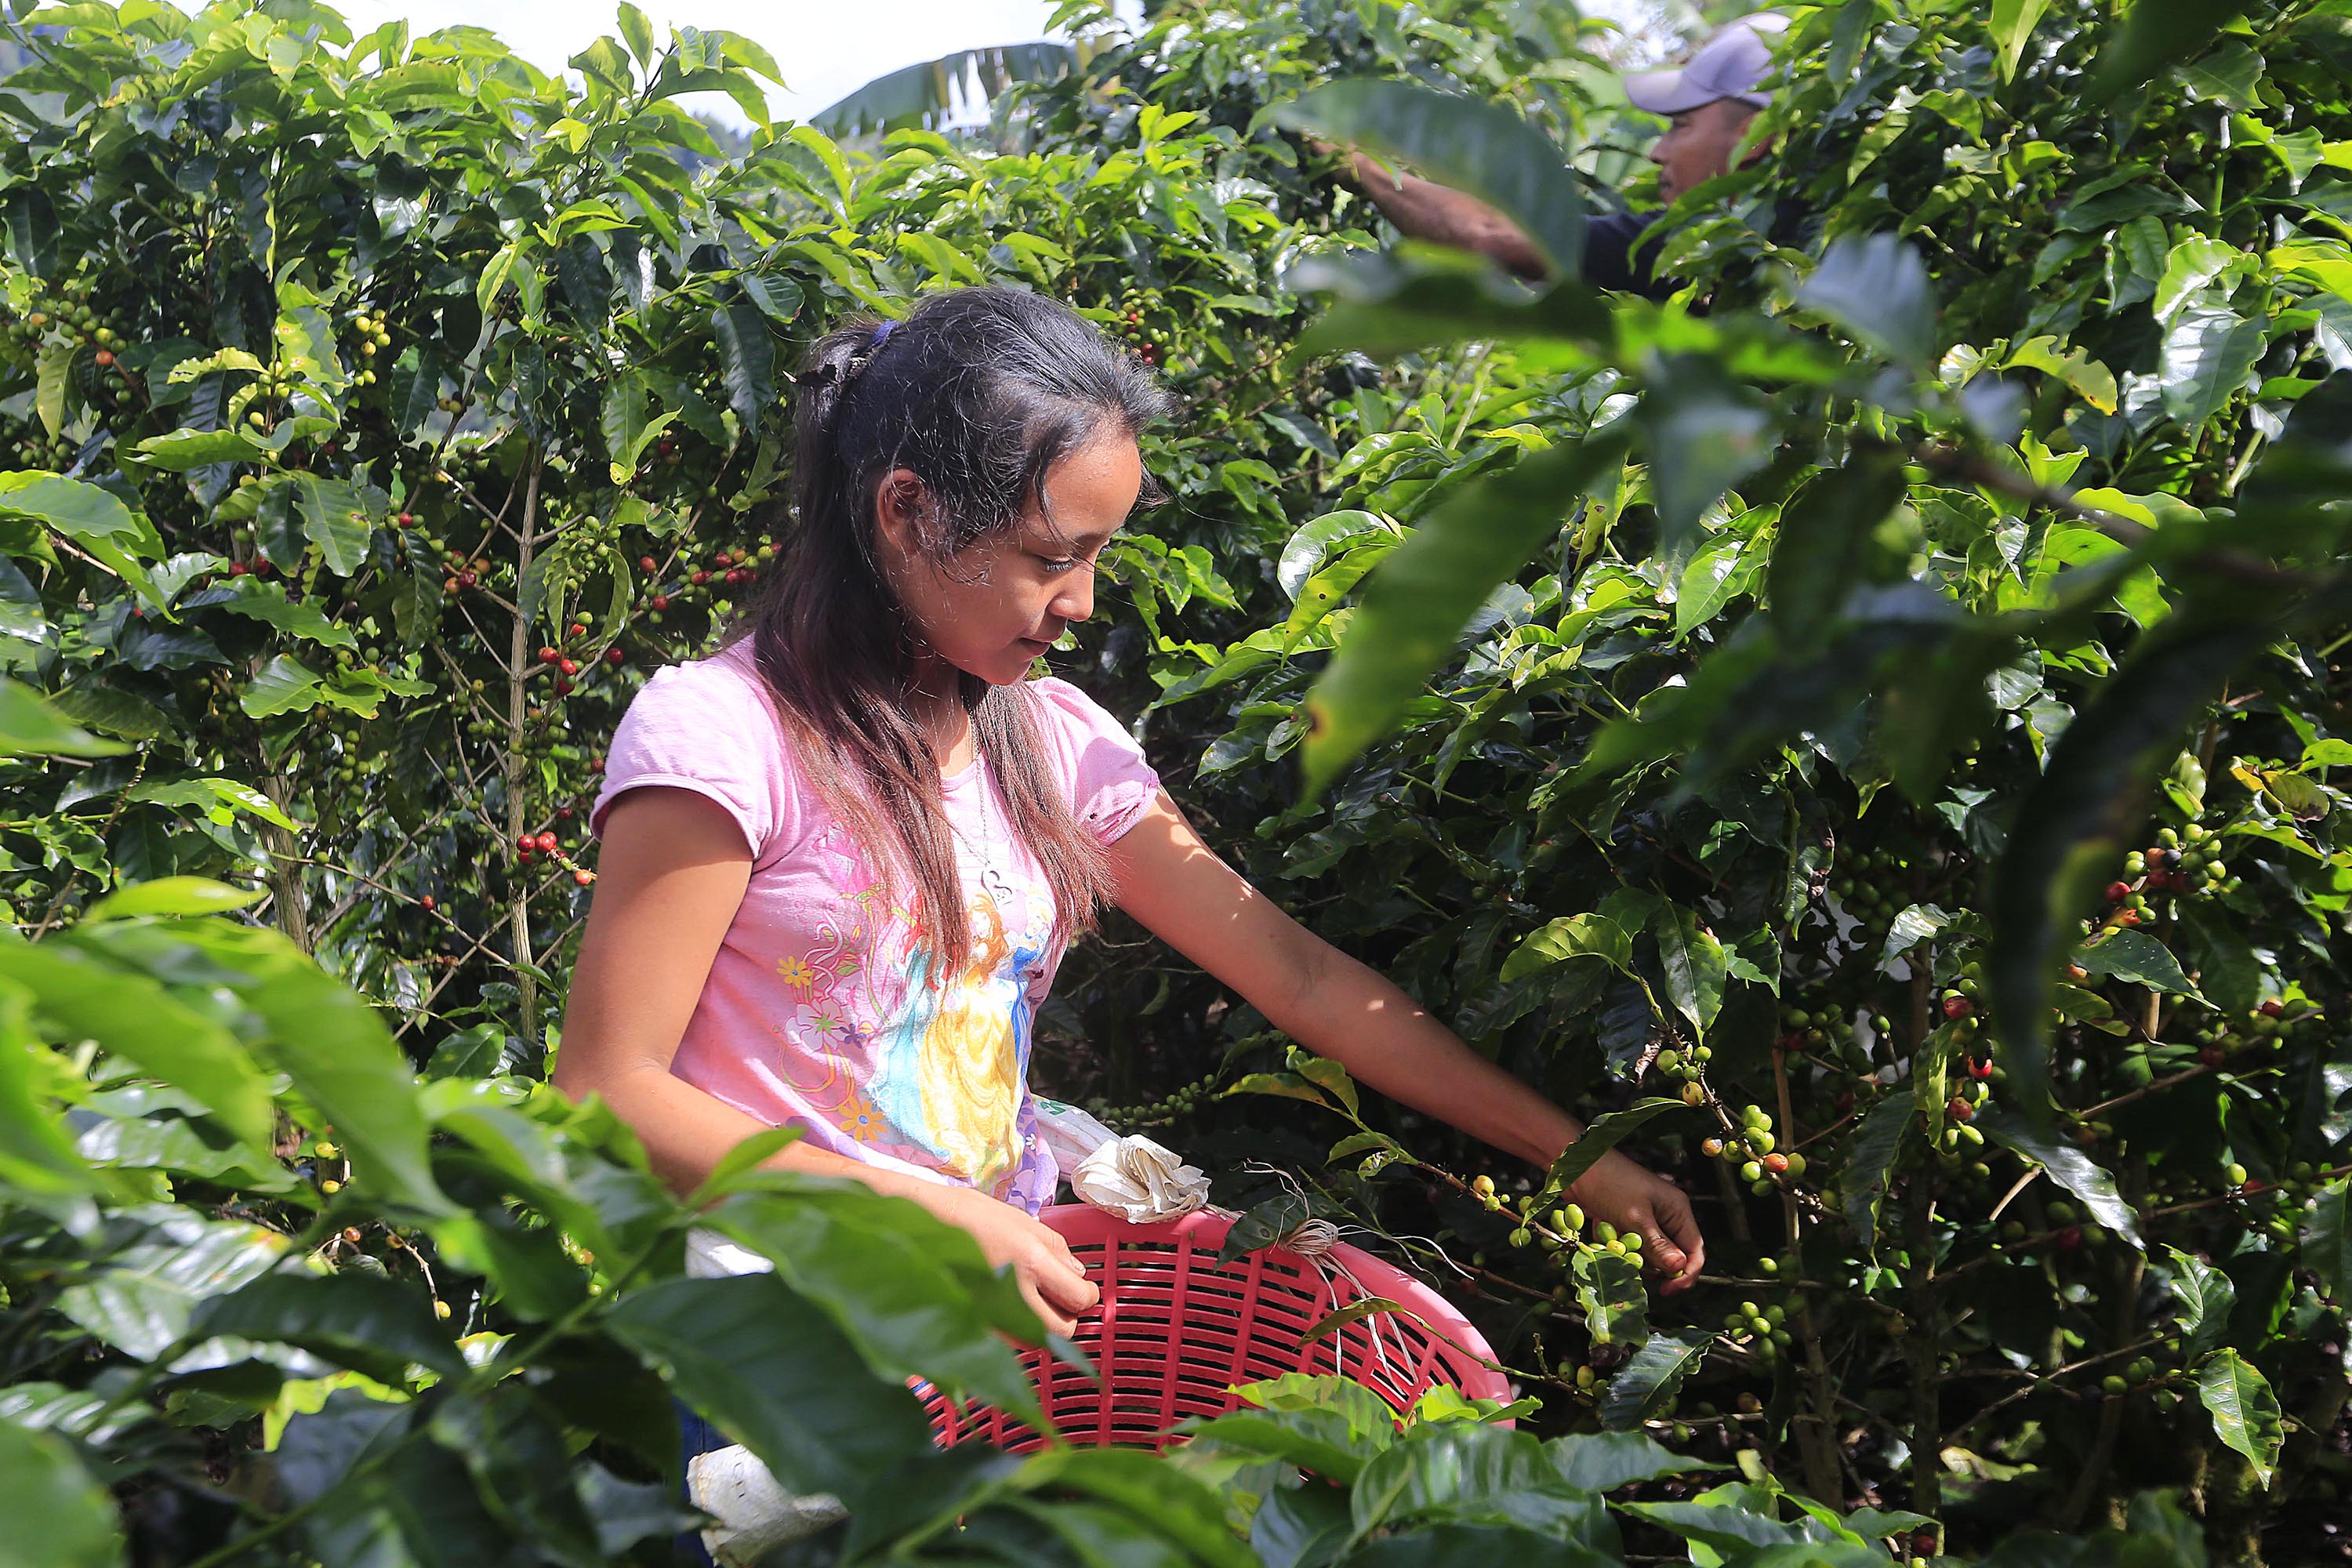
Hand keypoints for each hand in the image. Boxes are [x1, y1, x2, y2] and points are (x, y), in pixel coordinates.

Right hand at [928, 1186, 1099, 1341]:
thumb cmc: (968, 1215)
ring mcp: (992, 1314)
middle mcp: (1013, 1294)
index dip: (1087, 1296)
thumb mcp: (1021, 1220)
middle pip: (1061, 1331)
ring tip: (1030, 1298)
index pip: (1079, 1298)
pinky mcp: (974, 1325)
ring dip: (1040, 1324)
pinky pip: (1008, 1338)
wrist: (920, 1224)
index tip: (1083, 1289)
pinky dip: (1014, 1327)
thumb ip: (1057, 1248)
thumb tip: (1078, 1274)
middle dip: (1068, 1317)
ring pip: (1034, 1339)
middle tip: (1061, 1300)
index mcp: (1030, 1261)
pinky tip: (1006, 1303)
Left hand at [1568, 1149, 1705, 1294]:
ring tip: (1615, 1246)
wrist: (1576, 1166)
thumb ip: (1658, 1245)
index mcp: (1677, 1210)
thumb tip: (1679, 1268)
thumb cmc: (1610, 1183)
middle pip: (1671, 1255)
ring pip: (1648, 1254)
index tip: (1668, 1290)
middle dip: (1653, 1266)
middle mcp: (1665, 1215)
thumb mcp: (1636, 1218)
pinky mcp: (1625, 1222)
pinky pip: (1629, 1246)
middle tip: (1635, 1268)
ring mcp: (1645, 1219)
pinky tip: (1603, 1236)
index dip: (1686, 1274)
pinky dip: (1617, 1248)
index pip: (1694, 1250)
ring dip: (1632, 1257)